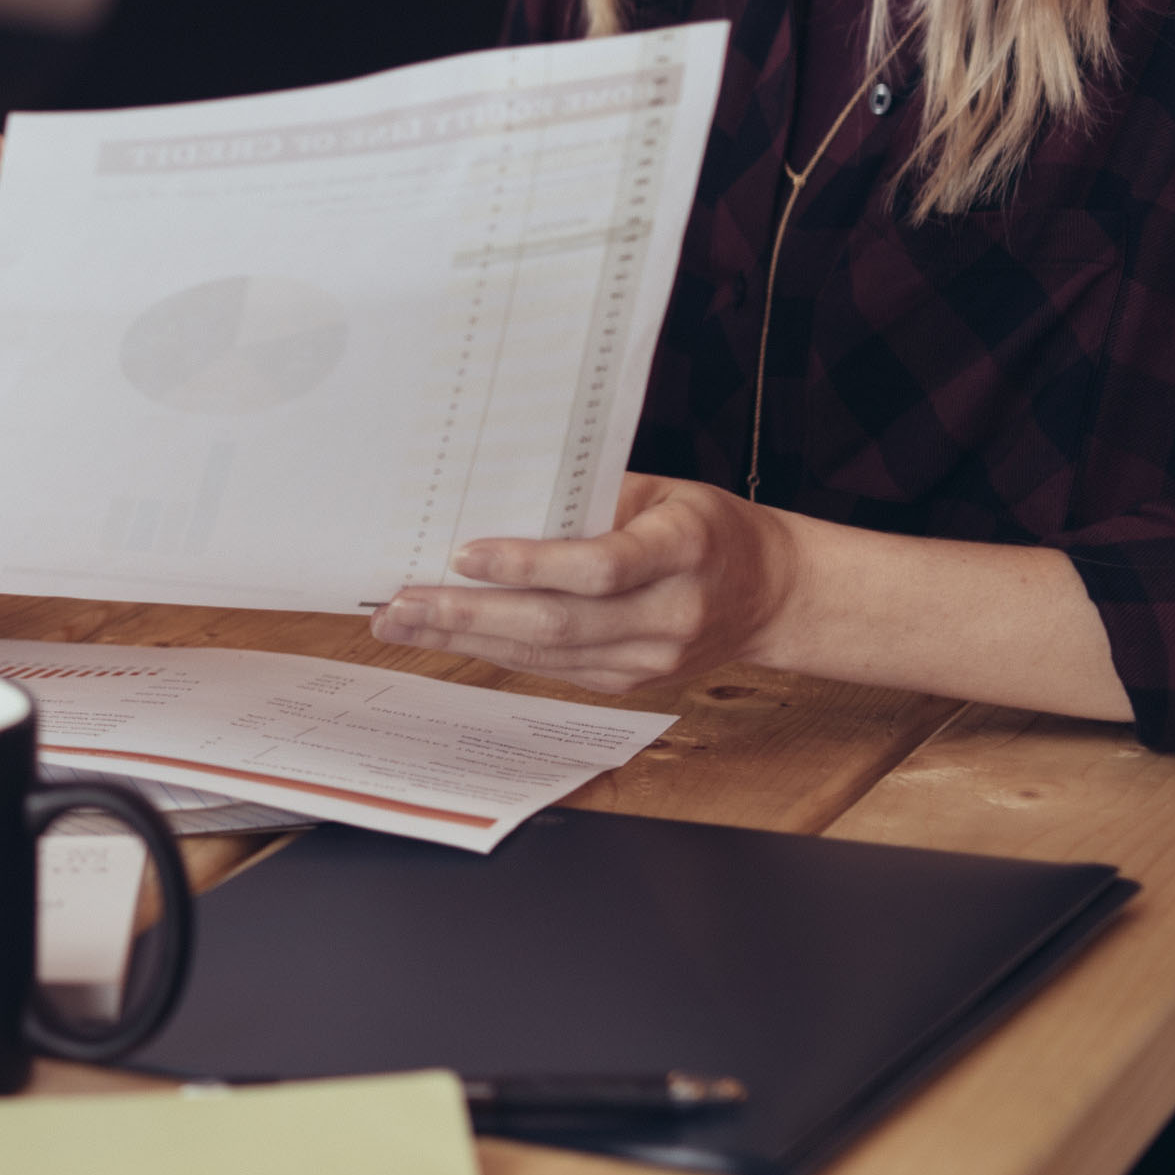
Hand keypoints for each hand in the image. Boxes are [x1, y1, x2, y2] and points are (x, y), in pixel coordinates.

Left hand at [366, 473, 801, 692]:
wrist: (773, 594)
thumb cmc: (708, 527)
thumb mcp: (661, 492)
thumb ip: (588, 498)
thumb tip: (497, 498)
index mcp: (684, 549)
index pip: (599, 565)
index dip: (529, 563)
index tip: (465, 552)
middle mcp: (670, 612)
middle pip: (558, 621)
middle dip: (469, 614)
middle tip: (400, 602)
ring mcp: (652, 658)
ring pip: (547, 653)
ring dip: (466, 639)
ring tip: (402, 623)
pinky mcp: (632, 681)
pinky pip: (553, 668)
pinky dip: (496, 652)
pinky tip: (450, 637)